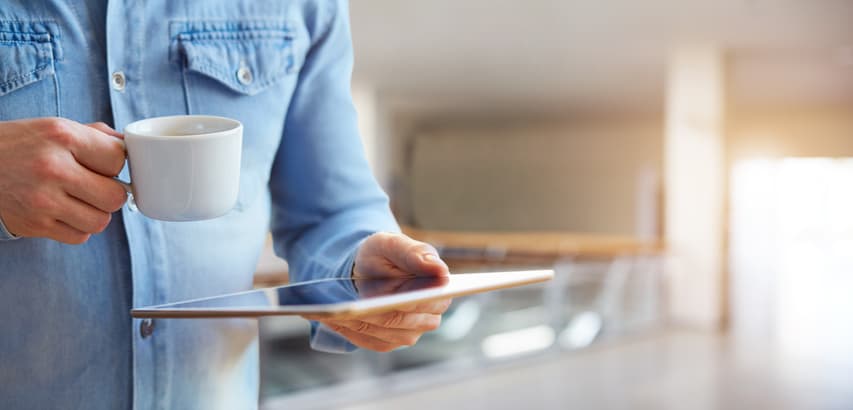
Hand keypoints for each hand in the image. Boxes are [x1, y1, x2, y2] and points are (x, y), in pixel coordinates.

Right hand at [0, 118, 127, 243]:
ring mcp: (42, 200)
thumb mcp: (54, 127)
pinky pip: (79, 237)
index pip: (118, 159)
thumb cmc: (18, 145)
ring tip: (78, 200)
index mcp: (62, 136)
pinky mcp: (34, 224)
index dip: (115, 164)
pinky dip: (77, 228)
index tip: (102, 164)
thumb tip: (130, 147)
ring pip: (100, 221)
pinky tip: (63, 212)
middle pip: (115, 196)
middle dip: (110, 193)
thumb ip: (95, 136)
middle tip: (95, 186)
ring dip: (95, 213)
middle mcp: (53, 168)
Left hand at [311, 232, 451, 351]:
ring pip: (382, 332)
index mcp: (438, 291)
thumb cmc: (383, 254)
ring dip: (358, 322)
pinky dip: (350, 330)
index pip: (423, 302)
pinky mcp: (389, 342)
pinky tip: (333, 319)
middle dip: (373, 313)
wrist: (367, 268)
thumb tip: (440, 270)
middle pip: (399, 320)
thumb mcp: (394, 244)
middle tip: (348, 307)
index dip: (403, 301)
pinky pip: (368, 340)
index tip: (381, 300)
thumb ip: (416, 254)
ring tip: (334, 312)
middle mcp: (429, 317)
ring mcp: (410, 333)